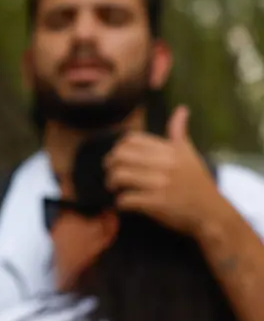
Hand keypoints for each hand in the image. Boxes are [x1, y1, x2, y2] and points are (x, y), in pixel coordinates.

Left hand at [104, 106, 228, 236]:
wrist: (211, 212)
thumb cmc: (197, 182)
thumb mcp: (189, 154)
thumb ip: (179, 133)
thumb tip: (181, 109)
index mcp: (170, 150)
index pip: (132, 140)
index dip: (118, 148)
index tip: (118, 158)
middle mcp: (165, 164)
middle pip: (121, 156)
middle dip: (109, 165)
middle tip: (111, 173)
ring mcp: (160, 183)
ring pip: (119, 176)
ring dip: (111, 183)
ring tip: (114, 188)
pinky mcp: (156, 203)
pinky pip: (125, 199)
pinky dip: (120, 202)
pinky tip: (123, 203)